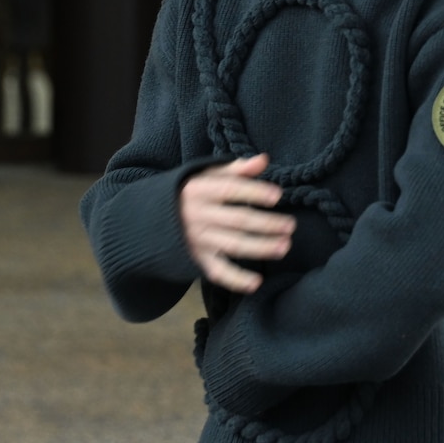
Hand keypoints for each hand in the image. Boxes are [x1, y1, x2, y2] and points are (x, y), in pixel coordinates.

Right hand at [179, 153, 295, 292]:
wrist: (152, 219)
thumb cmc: (191, 192)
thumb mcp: (207, 175)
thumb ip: (236, 169)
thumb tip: (263, 159)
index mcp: (201, 191)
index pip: (231, 190)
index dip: (255, 192)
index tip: (278, 195)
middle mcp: (200, 216)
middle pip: (238, 220)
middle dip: (266, 224)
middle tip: (290, 225)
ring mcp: (199, 240)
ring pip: (233, 245)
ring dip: (261, 248)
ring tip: (285, 246)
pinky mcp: (198, 259)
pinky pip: (218, 272)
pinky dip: (236, 280)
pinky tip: (257, 283)